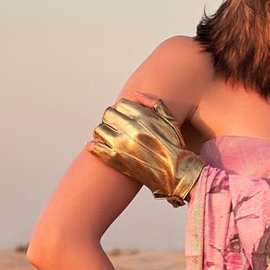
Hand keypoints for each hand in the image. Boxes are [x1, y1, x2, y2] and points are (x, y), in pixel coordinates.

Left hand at [89, 94, 203, 205]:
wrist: (176, 175)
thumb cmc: (175, 148)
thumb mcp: (171, 122)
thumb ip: (155, 104)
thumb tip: (137, 94)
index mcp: (143, 116)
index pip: (121, 104)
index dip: (122, 110)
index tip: (125, 118)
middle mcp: (131, 127)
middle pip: (108, 114)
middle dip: (112, 120)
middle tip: (115, 128)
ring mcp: (122, 144)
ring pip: (99, 129)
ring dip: (103, 133)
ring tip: (109, 138)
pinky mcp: (116, 160)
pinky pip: (95, 148)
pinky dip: (93, 146)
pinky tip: (95, 147)